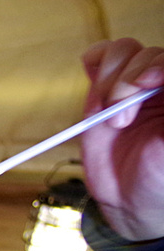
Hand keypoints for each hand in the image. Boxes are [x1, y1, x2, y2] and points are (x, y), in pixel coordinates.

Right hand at [79, 38, 163, 239]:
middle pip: (148, 54)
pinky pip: (98, 57)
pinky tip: (94, 92)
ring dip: (108, 82)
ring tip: (108, 118)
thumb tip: (161, 81)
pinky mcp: (104, 89)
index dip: (159, 65)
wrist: (130, 200)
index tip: (146, 83)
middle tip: (120, 122)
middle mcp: (161, 84)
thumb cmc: (161, 178)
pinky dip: (93, 65)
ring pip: (123, 51)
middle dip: (128, 83)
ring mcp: (133, 84)